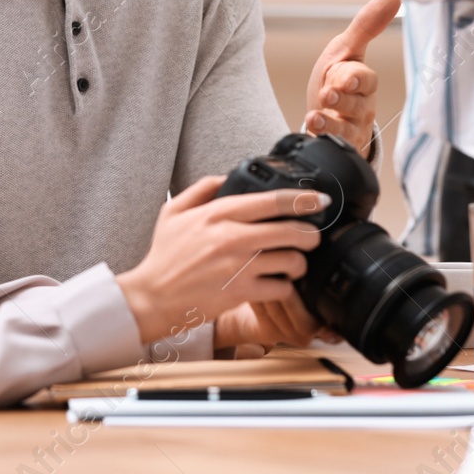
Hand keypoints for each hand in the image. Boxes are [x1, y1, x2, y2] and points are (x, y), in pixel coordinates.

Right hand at [116, 176, 325, 343]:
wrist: (153, 297)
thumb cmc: (164, 256)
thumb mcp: (174, 211)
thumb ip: (203, 188)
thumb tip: (227, 176)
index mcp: (218, 213)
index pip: (272, 200)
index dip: (303, 199)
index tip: (320, 200)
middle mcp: (232, 237)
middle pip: (292, 231)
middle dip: (311, 234)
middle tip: (311, 236)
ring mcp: (239, 267)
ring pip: (292, 261)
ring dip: (298, 262)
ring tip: (292, 263)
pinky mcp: (242, 293)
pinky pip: (282, 288)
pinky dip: (285, 286)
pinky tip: (276, 283)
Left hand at [304, 0, 401, 153]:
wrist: (327, 117)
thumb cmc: (337, 79)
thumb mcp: (345, 50)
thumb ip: (366, 26)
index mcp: (363, 82)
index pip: (365, 79)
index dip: (354, 78)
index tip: (344, 78)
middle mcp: (361, 106)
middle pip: (357, 104)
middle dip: (343, 100)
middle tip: (329, 94)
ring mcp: (351, 128)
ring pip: (347, 128)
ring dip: (331, 123)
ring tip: (314, 117)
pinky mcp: (340, 147)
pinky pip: (336, 146)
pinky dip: (323, 139)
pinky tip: (311, 131)